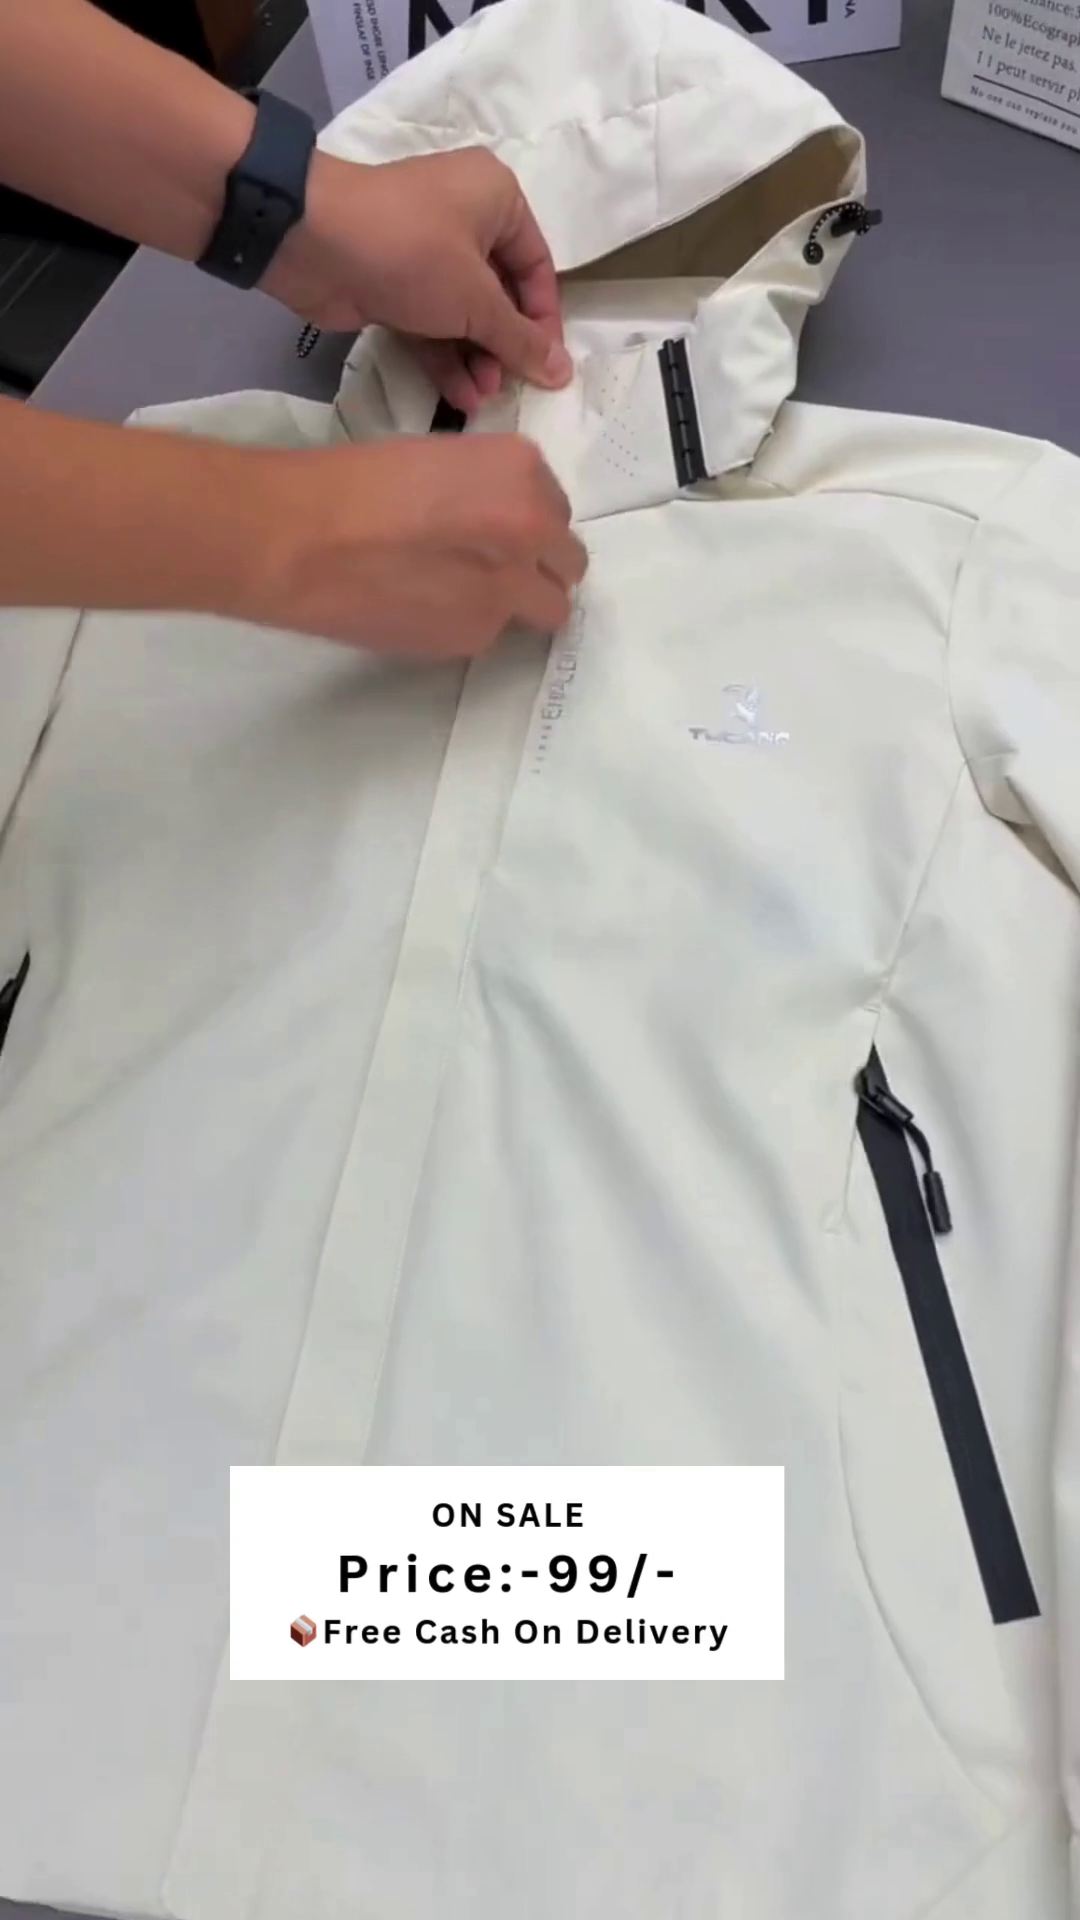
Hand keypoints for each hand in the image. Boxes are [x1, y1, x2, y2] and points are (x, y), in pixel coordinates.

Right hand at [245, 433, 587, 657]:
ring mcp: (510, 590)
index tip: (497, 528)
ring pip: (546, 609)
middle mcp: (532, 531)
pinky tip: (424, 608)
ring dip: (519, 603)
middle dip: (539, 567)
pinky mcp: (476, 637)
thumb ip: (488, 490)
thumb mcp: (439, 459)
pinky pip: (494, 634)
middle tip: (493, 567)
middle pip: (568, 564)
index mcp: (521, 472)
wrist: (300, 540)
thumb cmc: (351, 482)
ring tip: (462, 594)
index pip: (557, 510)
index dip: (528, 522)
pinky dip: (470, 623)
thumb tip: (499, 525)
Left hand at [262, 148, 573, 414]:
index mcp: (497, 199)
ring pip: (464, 313)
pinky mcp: (394, 283)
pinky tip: (457, 396)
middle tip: (510, 388)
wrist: (312, 240)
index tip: (549, 367)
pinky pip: (432, 322)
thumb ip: (520, 340)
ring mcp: (426, 252)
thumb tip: (563, 373)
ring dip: (476, 358)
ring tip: (481, 399)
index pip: (537, 266)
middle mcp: (466, 218)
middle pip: (500, 293)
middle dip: (505, 345)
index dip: (544, 320)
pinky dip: (445, 357)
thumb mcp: (476, 298)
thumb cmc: (413, 252)